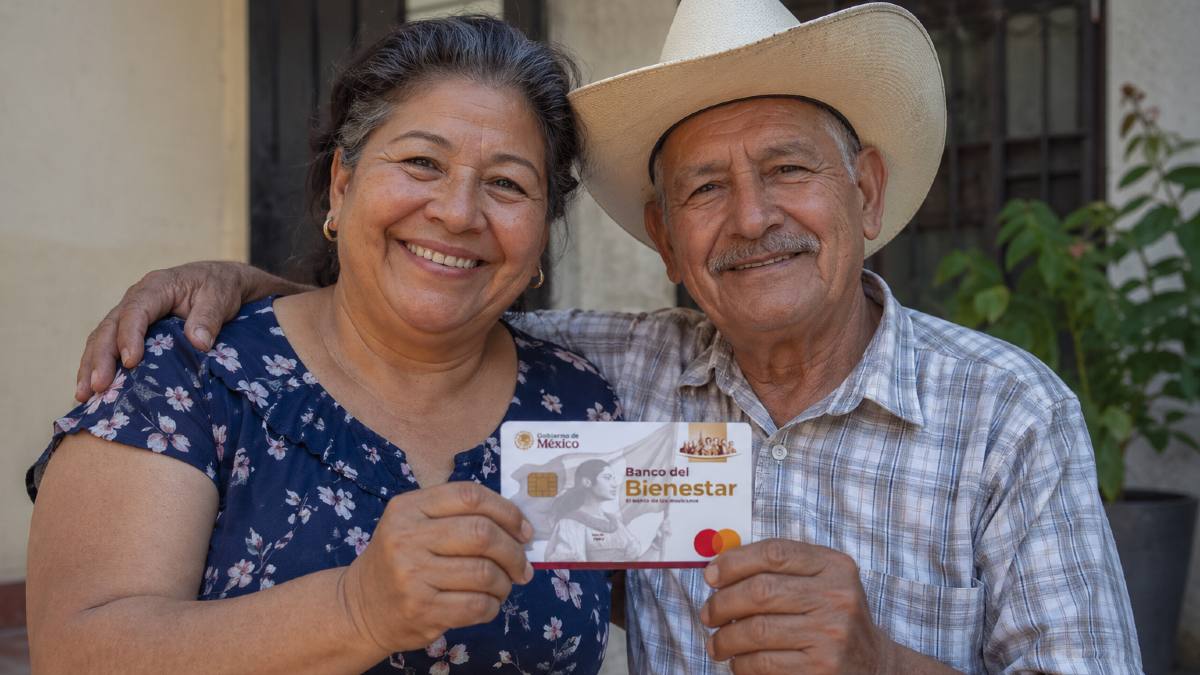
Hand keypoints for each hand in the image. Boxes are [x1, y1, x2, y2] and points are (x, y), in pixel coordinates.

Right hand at [75, 261, 308, 401]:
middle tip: (98, 387)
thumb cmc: (219, 288)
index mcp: (156, 287)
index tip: (130, 362)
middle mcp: (136, 299)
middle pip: (109, 327)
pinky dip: (97, 367)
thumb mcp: (220, 298)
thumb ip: (209, 317)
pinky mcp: (129, 330)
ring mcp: (129, 314)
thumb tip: (198, 343)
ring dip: (91, 367)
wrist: (219, 282)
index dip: (129, 336)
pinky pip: (107, 346)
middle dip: (100, 358)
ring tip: (84, 396)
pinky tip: (92, 393)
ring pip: (101, 339)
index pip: (136, 311)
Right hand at [339, 482, 534, 654]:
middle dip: (513, 551)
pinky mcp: (421, 609)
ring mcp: (412, 575)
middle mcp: (406, 537)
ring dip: (505, 582)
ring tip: (503, 586)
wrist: (359, 606)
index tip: (523, 531)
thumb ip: (458, 517)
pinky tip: (488, 603)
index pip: (470, 496)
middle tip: (522, 566)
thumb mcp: (415, 524)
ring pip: (484, 572)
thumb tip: (519, 528)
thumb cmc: (400, 560)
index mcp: (408, 507)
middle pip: (482, 533)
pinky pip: (476, 605)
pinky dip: (492, 605)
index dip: (507, 511)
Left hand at [700, 539, 890, 673]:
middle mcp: (837, 597)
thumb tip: (718, 568)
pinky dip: (741, 663)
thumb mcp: (821, 583)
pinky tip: (738, 661)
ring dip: (725, 638)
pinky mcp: (821, 669)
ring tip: (717, 643)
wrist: (875, 666)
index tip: (710, 575)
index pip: (774, 553)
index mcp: (835, 566)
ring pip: (757, 630)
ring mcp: (831, 634)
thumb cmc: (833, 619)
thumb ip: (780, 570)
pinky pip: (763, 663)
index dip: (734, 561)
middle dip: (722, 603)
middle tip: (708, 614)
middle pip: (760, 591)